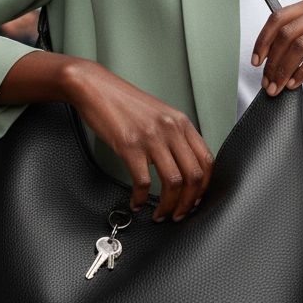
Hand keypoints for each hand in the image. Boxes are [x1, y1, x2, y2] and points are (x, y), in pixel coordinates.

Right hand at [0, 53, 214, 219]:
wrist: (96, 88)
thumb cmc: (125, 103)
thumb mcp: (159, 115)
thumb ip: (174, 136)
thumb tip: (182, 166)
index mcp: (181, 122)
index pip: (206, 160)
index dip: (204, 186)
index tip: (196, 199)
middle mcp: (171, 129)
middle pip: (194, 175)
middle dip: (189, 202)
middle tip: (180, 214)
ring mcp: (151, 137)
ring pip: (173, 181)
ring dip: (168, 205)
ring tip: (161, 214)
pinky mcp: (129, 145)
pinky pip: (143, 181)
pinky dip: (141, 198)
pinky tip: (137, 202)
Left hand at [251, 0, 302, 132]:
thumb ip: (296, 39)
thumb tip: (266, 57)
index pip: (279, 17)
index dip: (263, 40)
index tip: (256, 61)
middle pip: (287, 33)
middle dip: (272, 60)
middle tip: (266, 81)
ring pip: (300, 46)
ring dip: (284, 69)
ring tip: (278, 86)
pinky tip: (295, 83)